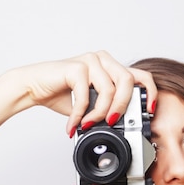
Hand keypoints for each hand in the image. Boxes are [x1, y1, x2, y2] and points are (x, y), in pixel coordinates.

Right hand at [8, 51, 156, 137]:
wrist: (33, 88)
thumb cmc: (60, 94)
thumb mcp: (91, 105)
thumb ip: (107, 109)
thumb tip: (123, 125)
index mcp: (110, 67)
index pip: (140, 75)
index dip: (150, 92)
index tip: (149, 110)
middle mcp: (103, 59)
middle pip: (128, 81)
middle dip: (122, 106)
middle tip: (112, 122)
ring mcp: (90, 60)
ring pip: (109, 90)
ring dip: (99, 113)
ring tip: (88, 124)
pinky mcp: (76, 66)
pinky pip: (87, 95)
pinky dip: (81, 114)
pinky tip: (75, 123)